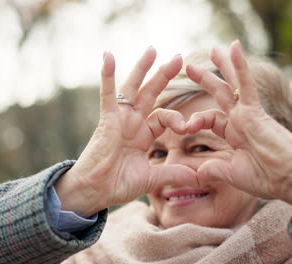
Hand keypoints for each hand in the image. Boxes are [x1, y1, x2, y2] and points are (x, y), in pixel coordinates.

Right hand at [55, 47, 197, 216]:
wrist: (94, 192)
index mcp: (143, 134)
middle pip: (151, 93)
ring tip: (153, 50)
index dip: (178, 120)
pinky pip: (107, 94)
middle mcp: (132, 123)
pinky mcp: (107, 120)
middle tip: (179, 58)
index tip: (189, 128)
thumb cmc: (117, 185)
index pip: (165, 117)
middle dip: (164, 76)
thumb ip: (173, 174)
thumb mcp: (151, 179)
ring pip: (132, 88)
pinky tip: (108, 55)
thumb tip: (197, 177)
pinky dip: (107, 75)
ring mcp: (120, 119)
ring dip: (142, 69)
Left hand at [185, 40, 291, 215]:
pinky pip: (245, 84)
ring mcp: (247, 113)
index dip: (193, 120)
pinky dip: (240, 66)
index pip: (209, 119)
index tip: (183, 128)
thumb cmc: (267, 178)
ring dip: (223, 66)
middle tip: (189, 66)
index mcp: (234, 133)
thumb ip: (212, 170)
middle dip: (204, 79)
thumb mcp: (230, 174)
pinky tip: (234, 48)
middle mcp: (240, 120)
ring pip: (232, 84)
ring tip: (214, 49)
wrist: (289, 179)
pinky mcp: (255, 110)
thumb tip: (195, 176)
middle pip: (219, 94)